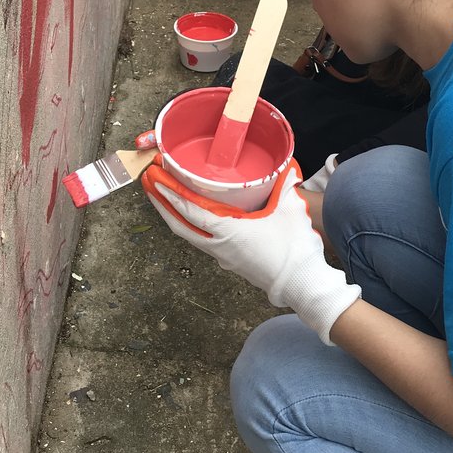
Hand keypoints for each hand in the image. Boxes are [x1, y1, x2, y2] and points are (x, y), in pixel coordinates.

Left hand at [142, 156, 360, 342]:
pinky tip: (193, 216)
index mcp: (227, 232)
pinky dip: (190, 226)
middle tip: (149, 182)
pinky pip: (202, 241)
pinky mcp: (230, 261)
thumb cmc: (294, 249)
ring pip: (189, 235)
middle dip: (162, 203)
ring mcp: (223, 256)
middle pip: (179, 225)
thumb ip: (285, 185)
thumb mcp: (290, 209)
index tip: (155, 177)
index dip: (170, 192)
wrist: (302, 284)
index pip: (190, 210)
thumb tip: (286, 167)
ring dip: (174, 215)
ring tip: (164, 197)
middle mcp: (218, 246)